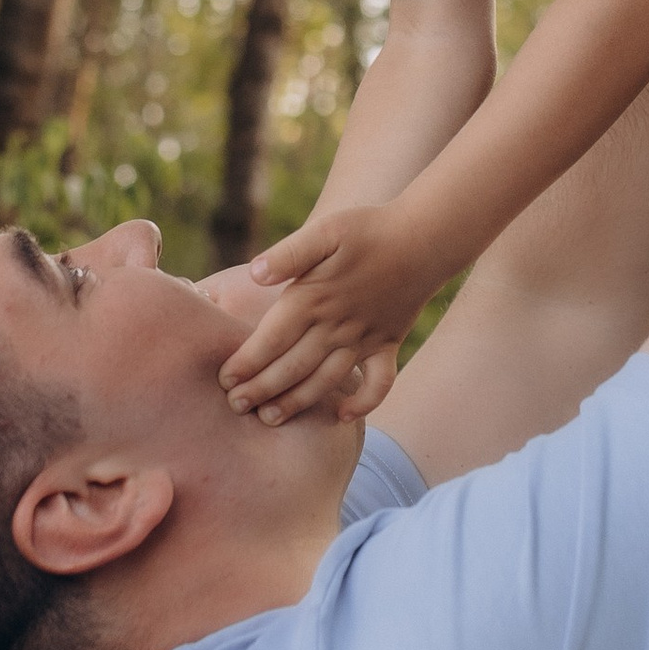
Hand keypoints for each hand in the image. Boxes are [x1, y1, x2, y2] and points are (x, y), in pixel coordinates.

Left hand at [218, 206, 433, 422]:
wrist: (424, 237)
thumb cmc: (368, 229)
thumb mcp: (325, 230)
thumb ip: (289, 253)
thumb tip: (255, 272)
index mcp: (314, 298)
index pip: (271, 339)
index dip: (246, 362)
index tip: (224, 380)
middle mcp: (336, 326)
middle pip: (292, 367)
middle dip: (261, 390)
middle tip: (235, 407)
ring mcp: (364, 339)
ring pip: (326, 381)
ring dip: (297, 403)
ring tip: (271, 419)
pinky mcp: (388, 345)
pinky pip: (378, 384)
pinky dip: (364, 404)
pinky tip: (343, 416)